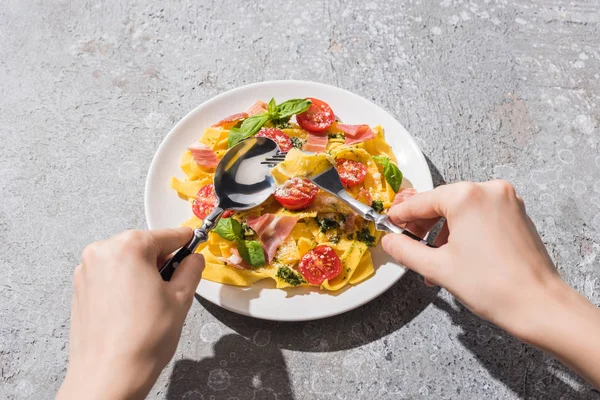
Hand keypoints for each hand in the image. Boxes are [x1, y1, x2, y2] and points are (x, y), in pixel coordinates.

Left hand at [57, 228, 203, 399]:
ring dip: (142, 273)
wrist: (109, 375)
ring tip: (153, 302)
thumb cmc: (142, 339)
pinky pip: (110, 276)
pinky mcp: (79, 289)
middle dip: (161, 261)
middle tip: (174, 285)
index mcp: (129, 247)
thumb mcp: (181, 298)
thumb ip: (191, 270)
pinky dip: (125, 284)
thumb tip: (194, 259)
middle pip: (144, 246)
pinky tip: (135, 308)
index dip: (186, 242)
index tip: (195, 242)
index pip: (167, 235)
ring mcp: (87, 270)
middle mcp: (102, 252)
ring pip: (126, 261)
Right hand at [382, 181, 599, 386]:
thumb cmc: (491, 286)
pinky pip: (480, 215)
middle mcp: (489, 190)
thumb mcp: (437, 267)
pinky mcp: (517, 214)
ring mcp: (507, 201)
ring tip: (433, 259)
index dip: (401, 215)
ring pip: (461, 210)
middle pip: (442, 202)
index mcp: (466, 196)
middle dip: (423, 224)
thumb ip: (406, 250)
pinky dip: (464, 231)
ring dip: (442, 231)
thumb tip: (389, 242)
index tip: (389, 223)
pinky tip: (455, 256)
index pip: (422, 201)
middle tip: (408, 242)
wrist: (539, 306)